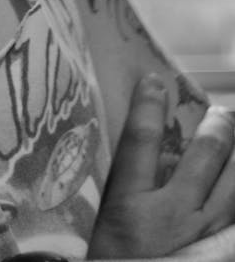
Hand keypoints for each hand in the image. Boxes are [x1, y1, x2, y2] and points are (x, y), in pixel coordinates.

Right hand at [88, 73, 234, 258]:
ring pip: (234, 187)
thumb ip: (116, 195)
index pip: (140, 140)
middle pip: (204, 156)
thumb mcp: (102, 230)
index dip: (147, 105)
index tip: (153, 80)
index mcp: (128, 208)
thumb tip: (130, 159)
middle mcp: (171, 218)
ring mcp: (203, 239)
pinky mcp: (217, 255)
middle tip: (222, 114)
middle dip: (218, 128)